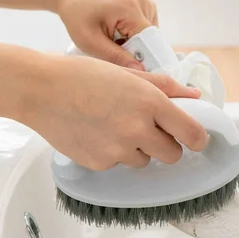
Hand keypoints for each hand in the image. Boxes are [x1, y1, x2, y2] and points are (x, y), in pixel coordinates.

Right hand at [19, 55, 206, 169]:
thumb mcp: (126, 73)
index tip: (194, 139)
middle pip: (172, 155)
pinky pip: (116, 164)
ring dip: (137, 149)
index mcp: (149, 102)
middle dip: (166, 145)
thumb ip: (163, 86)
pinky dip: (111, 153)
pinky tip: (95, 132)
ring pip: (143, 161)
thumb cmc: (82, 75)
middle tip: (149, 130)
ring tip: (112, 126)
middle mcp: (137, 128)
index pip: (191, 133)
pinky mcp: (98, 163)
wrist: (41, 90)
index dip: (198, 138)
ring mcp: (117, 149)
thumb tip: (193, 95)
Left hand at [58, 0, 157, 69]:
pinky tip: (118, 32)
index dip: (143, 57)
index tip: (132, 69)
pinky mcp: (142, 1)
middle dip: (136, 49)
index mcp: (128, 7)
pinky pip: (146, 26)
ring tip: (113, 39)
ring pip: (150, 33)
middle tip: (113, 50)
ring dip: (135, 42)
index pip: (149, 39)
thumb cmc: (76, 16)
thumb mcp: (90, 41)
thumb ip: (115, 56)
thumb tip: (140, 69)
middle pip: (150, 37)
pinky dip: (134, 34)